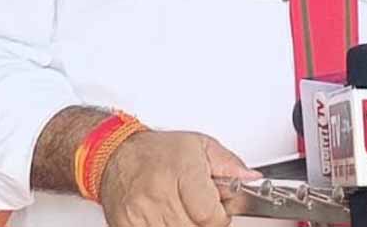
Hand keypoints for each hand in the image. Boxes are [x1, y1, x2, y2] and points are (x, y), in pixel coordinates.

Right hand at [99, 130, 261, 226]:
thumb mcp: (199, 147)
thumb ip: (229, 165)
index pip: (210, 216)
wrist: (115, 154)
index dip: (218, 217)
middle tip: (195, 207)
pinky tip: (163, 218)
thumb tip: (252, 180)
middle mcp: (158, 191)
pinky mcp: (126, 225)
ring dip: (183, 226)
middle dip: (201, 223)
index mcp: (181, 170)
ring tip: (178, 209)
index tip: (216, 210)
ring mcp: (140, 212)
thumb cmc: (158, 151)